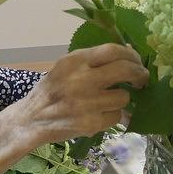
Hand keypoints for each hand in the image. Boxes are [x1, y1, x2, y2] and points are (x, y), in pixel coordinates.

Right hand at [17, 43, 148, 143]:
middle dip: (139, 75)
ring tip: (109, 101)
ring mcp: (87, 103)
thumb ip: (93, 61)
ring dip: (121, 99)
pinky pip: (116, 117)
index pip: (113, 50)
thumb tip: (129, 54)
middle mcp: (81, 79)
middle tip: (141, 80)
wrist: (31, 120)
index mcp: (75, 61)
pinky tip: (99, 115)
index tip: (136, 62)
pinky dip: (112, 116)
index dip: (131, 55)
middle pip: (125, 70)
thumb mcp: (66, 68)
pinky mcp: (90, 123)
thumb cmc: (52, 91)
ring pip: (123, 97)